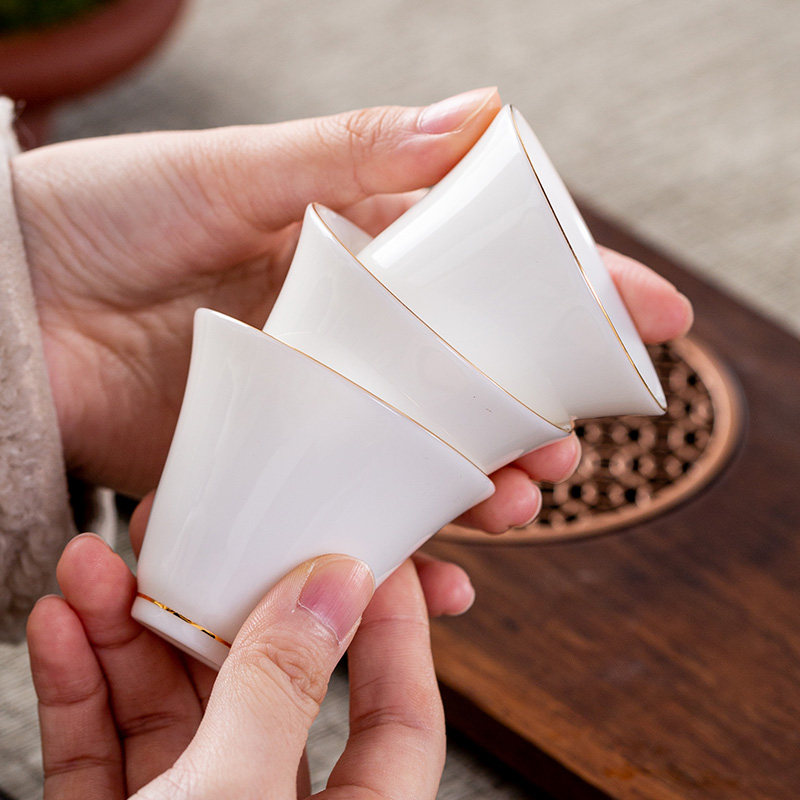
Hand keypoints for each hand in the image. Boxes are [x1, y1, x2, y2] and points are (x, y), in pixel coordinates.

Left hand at [14, 87, 692, 530]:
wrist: (8, 308)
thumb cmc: (105, 216)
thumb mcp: (231, 170)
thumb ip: (350, 152)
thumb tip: (480, 115)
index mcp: (352, 255)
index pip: (484, 275)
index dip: (573, 292)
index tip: (649, 315)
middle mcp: (343, 337)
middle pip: (465, 382)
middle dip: (530, 416)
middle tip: (570, 447)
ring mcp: (310, 406)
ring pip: (418, 455)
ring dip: (478, 488)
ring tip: (525, 507)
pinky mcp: (264, 464)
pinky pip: (345, 511)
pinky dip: (393, 549)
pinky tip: (438, 578)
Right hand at [28, 532, 447, 798]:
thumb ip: (281, 693)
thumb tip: (337, 585)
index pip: (398, 718)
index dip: (392, 629)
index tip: (367, 552)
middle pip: (266, 699)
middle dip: (217, 612)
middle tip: (195, 544)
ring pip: (176, 718)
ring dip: (131, 638)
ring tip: (98, 571)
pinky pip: (109, 760)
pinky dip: (84, 693)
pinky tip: (66, 630)